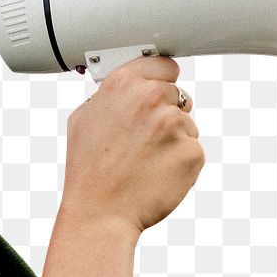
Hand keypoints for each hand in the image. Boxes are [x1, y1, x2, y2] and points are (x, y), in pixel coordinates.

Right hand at [59, 56, 204, 233]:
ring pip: (186, 124)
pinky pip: (193, 150)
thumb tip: (123, 89)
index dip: (160, 79)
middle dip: (165, 112)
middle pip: (177, 94)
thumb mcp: (83, 120)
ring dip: (173, 139)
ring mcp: (175, 125)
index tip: (159, 87)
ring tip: (145, 160)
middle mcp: (151, 98)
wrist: (101, 212)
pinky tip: (156, 173)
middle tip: (143, 137)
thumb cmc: (88, 171)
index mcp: (123, 84)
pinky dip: (179, 162)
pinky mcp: (192, 152)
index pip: (162, 64)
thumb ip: (108, 96)